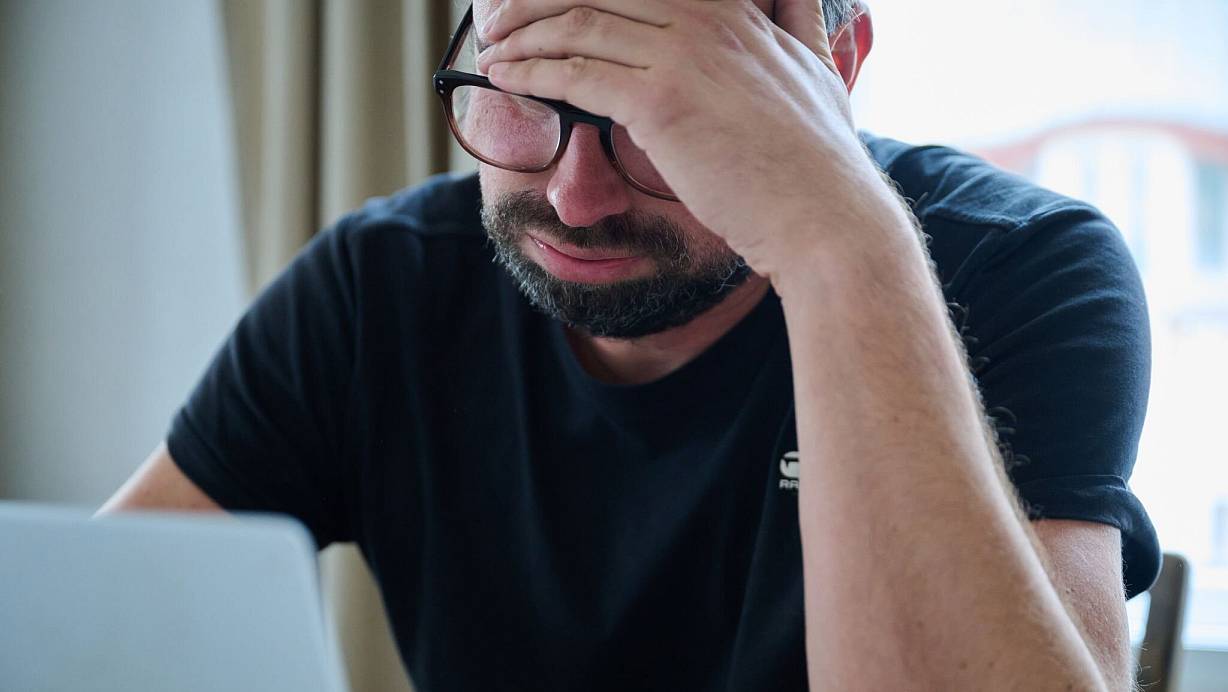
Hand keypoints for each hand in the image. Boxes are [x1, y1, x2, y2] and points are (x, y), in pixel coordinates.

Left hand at [479, 0, 896, 280]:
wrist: (827, 219)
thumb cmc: (817, 161)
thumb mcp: (814, 66)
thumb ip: (791, 21)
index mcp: (735, 8)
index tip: (546, 3)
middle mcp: (706, 17)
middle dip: (536, 0)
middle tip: (499, 18)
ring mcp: (683, 53)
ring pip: (579, 25)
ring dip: (522, 34)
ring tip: (491, 47)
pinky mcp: (661, 100)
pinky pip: (575, 73)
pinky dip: (530, 72)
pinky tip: (504, 77)